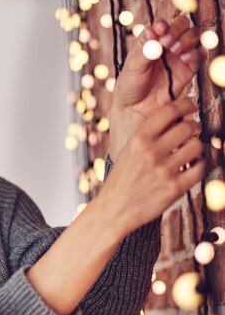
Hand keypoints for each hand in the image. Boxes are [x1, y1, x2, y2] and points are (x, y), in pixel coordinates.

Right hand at [98, 98, 205, 235]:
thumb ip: (147, 135)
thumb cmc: (121, 179)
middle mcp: (151, 152)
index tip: (191, 106)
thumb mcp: (128, 151)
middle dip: (194, 126)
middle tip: (194, 130)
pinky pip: (200, 168)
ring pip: (197, 146)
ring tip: (190, 150)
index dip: (185, 104)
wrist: (113, 210)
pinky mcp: (175, 188)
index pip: (169, 111)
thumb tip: (175, 116)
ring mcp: (164, 170)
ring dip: (197, 146)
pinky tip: (191, 166)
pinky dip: (199, 165)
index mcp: (138, 139)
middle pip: (188, 127)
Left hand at [108, 16, 206, 161]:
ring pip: (193, 37)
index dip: (163, 24)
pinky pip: (199, 55)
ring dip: (187, 39)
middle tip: (168, 43)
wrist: (136, 110)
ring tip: (176, 51)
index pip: (162, 24)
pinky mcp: (188, 69)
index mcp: (149, 41)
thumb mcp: (132, 67)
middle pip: (182, 25)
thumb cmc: (129, 87)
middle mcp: (166, 46)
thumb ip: (143, 49)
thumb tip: (152, 30)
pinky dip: (197, 52)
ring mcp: (178, 56)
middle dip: (178, 30)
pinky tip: (186, 58)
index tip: (160, 30)